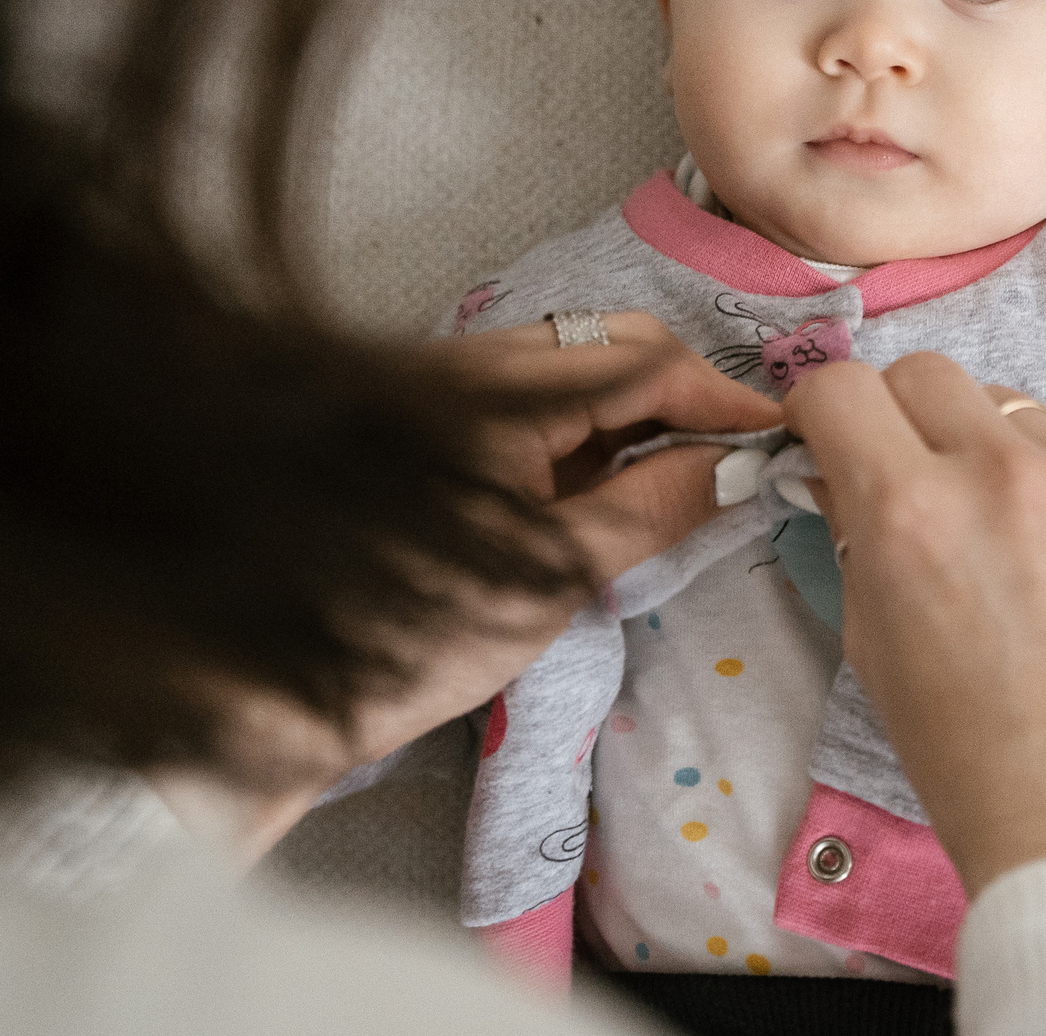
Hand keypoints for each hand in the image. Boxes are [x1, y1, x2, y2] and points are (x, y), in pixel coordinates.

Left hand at [173, 314, 780, 858]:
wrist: (266, 696)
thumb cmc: (407, 636)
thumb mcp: (552, 573)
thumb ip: (652, 506)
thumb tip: (737, 462)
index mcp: (493, 385)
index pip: (640, 356)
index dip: (719, 394)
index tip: (779, 435)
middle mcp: (465, 369)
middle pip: (606, 349)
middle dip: (683, 397)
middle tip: (740, 456)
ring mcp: (445, 402)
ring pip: (573, 382)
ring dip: (641, 421)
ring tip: (697, 480)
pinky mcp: (433, 442)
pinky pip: (535, 417)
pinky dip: (591, 444)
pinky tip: (624, 492)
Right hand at [785, 353, 1045, 899]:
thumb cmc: (962, 754)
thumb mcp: (871, 641)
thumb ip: (853, 533)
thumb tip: (841, 471)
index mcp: (911, 511)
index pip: (840, 388)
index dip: (817, 413)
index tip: (822, 443)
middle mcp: (1002, 474)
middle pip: (926, 373)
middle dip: (895, 415)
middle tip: (900, 475)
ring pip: (1010, 409)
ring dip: (979, 445)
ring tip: (989, 528)